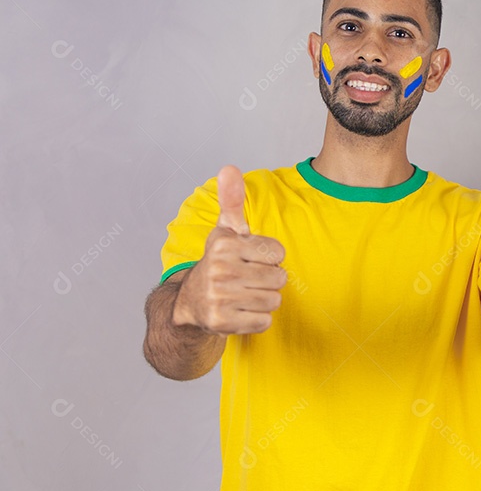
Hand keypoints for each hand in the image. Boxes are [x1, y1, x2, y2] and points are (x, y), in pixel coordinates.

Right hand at [172, 165, 286, 334]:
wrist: (190, 302)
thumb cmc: (219, 262)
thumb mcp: (225, 230)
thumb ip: (232, 200)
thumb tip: (229, 168)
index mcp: (224, 244)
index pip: (278, 253)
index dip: (270, 258)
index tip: (252, 259)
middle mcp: (219, 269)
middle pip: (279, 278)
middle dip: (270, 281)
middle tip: (249, 280)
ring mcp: (219, 297)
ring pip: (273, 300)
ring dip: (264, 300)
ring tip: (245, 294)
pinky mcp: (221, 322)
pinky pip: (264, 322)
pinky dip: (257, 319)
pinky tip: (240, 311)